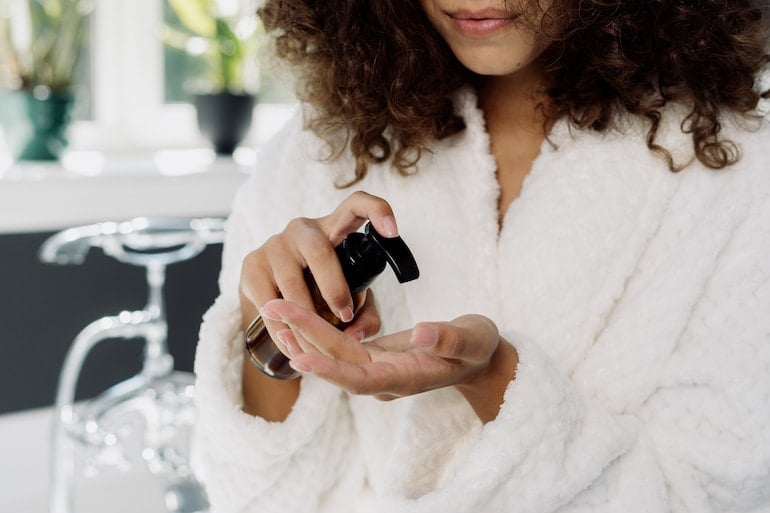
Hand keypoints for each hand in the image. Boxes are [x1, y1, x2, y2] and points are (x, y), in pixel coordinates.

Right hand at [239, 191, 398, 352]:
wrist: (271, 290)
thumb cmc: (321, 289)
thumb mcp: (349, 297)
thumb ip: (365, 316)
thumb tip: (356, 334)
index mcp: (334, 228)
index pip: (357, 204)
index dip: (377, 211)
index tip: (393, 233)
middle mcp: (303, 229)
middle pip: (321, 252)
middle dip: (334, 288)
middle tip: (344, 317)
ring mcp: (274, 244)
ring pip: (292, 282)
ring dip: (306, 318)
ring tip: (317, 345)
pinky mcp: (251, 265)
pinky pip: (267, 301)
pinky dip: (282, 327)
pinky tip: (292, 345)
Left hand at [259, 299, 517, 420]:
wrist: (478, 358)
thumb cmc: (478, 348)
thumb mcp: (472, 340)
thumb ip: (447, 339)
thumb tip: (420, 332)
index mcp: (405, 379)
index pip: (361, 379)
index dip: (330, 371)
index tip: (300, 357)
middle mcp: (383, 378)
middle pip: (336, 362)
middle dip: (304, 336)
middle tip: (272, 307)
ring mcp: (376, 368)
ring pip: (333, 352)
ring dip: (304, 330)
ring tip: (273, 306)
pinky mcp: (373, 355)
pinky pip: (339, 345)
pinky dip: (318, 330)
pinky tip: (296, 314)